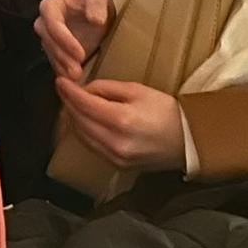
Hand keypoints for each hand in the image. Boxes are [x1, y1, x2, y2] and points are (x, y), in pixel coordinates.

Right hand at [35, 0, 116, 81]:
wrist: (98, 9)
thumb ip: (96, 4)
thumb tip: (95, 19)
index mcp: (51, 6)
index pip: (52, 23)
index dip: (64, 40)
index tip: (80, 53)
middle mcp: (46, 22)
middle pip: (49, 41)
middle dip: (63, 57)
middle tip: (77, 70)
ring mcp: (50, 37)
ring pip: (51, 54)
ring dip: (62, 67)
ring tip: (77, 77)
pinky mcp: (56, 49)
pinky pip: (56, 62)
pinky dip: (64, 71)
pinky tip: (74, 81)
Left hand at [54, 77, 186, 171]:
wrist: (188, 141)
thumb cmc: (165, 111)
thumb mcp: (137, 90)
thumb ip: (107, 89)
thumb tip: (84, 90)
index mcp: (121, 120)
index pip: (84, 104)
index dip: (68, 92)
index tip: (60, 81)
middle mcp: (115, 142)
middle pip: (78, 121)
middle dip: (68, 104)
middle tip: (65, 90)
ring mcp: (115, 157)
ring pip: (81, 136)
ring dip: (73, 119)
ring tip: (72, 103)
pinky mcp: (117, 166)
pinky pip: (92, 147)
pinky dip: (84, 132)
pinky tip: (84, 121)